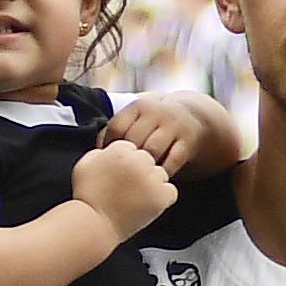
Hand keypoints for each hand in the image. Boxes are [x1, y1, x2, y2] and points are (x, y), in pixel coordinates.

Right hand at [69, 135, 180, 232]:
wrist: (95, 223)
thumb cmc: (87, 198)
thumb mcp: (85, 165)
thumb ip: (101, 152)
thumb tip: (111, 150)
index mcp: (119, 150)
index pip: (131, 148)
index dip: (124, 162)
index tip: (120, 174)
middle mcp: (138, 161)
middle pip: (147, 159)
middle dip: (139, 170)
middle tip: (127, 187)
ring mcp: (152, 179)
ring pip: (160, 174)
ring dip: (151, 183)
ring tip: (134, 196)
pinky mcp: (162, 195)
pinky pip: (170, 191)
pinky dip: (162, 197)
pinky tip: (145, 202)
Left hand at [109, 91, 240, 177]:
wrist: (190, 118)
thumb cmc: (152, 123)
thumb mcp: (136, 118)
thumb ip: (117, 130)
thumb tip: (96, 152)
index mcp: (138, 106)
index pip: (117, 127)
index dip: (108, 145)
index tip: (107, 159)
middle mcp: (156, 113)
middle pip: (134, 140)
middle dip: (127, 157)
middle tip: (121, 171)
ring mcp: (174, 127)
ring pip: (153, 150)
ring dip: (144, 165)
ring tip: (136, 177)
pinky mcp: (187, 142)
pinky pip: (172, 161)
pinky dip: (162, 171)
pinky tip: (155, 178)